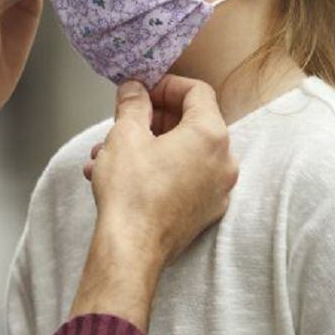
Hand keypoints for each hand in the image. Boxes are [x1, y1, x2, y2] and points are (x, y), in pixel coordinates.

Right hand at [69, 76, 237, 330]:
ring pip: (184, 153)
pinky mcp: (206, 211)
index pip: (197, 92)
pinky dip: (160, 170)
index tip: (143, 91)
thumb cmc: (131, 193)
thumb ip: (133, 103)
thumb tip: (134, 89)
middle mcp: (223, 162)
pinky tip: (124, 176)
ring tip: (111, 154)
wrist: (131, 249)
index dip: (167, 86)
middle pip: (193, 122)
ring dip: (150, 146)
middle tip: (126, 120)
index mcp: (210, 135)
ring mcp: (218, 190)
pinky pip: (185, 178)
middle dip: (154, 118)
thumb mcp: (124, 135)